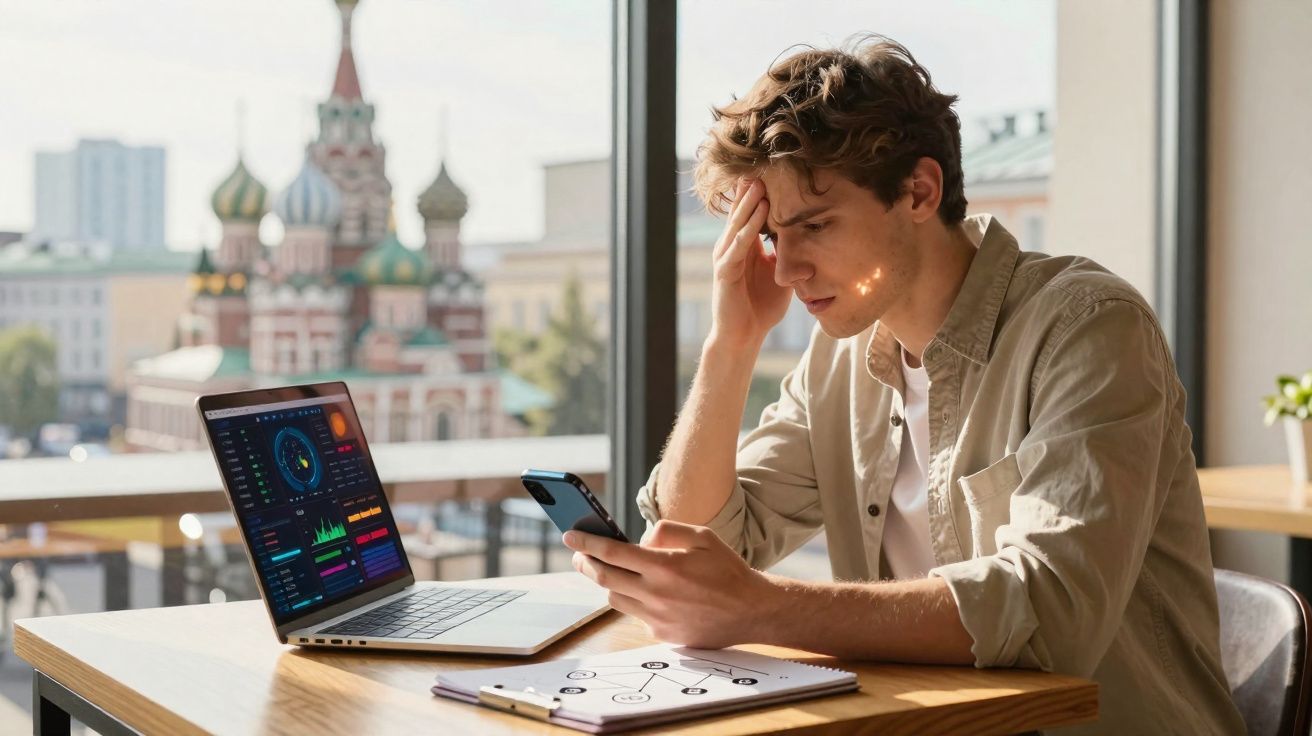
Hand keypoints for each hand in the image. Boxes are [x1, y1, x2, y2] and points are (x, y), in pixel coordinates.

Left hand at [563, 520, 776, 648]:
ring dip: (608, 582)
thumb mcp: (701, 536)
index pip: (612, 552)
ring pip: (615, 598)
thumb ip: (666, 531)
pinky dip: (635, 599)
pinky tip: (646, 591)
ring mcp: (658, 618)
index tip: (570, 536)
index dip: (587, 542)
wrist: (752, 611)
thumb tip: (639, 541)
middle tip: (578, 555)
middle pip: (605, 578)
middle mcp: (656, 594)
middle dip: (585, 563)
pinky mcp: (663, 634)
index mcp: (664, 566)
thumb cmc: (727, 570)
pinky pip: (637, 614)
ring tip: (611, 570)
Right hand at [710, 179, 792, 349]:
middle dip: (750, 191)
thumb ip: (787, 255)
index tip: (772, 173)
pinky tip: (757, 214)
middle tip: (760, 166)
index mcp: (745, 247)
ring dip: (748, 205)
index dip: (759, 195)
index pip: (751, 215)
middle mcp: (732, 248)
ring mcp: (726, 259)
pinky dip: (747, 230)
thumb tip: (808, 238)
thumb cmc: (762, 307)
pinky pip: (737, 247)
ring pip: (737, 225)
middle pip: (741, 214)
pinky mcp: (724, 272)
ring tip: (759, 184)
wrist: (744, 336)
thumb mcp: (781, 274)